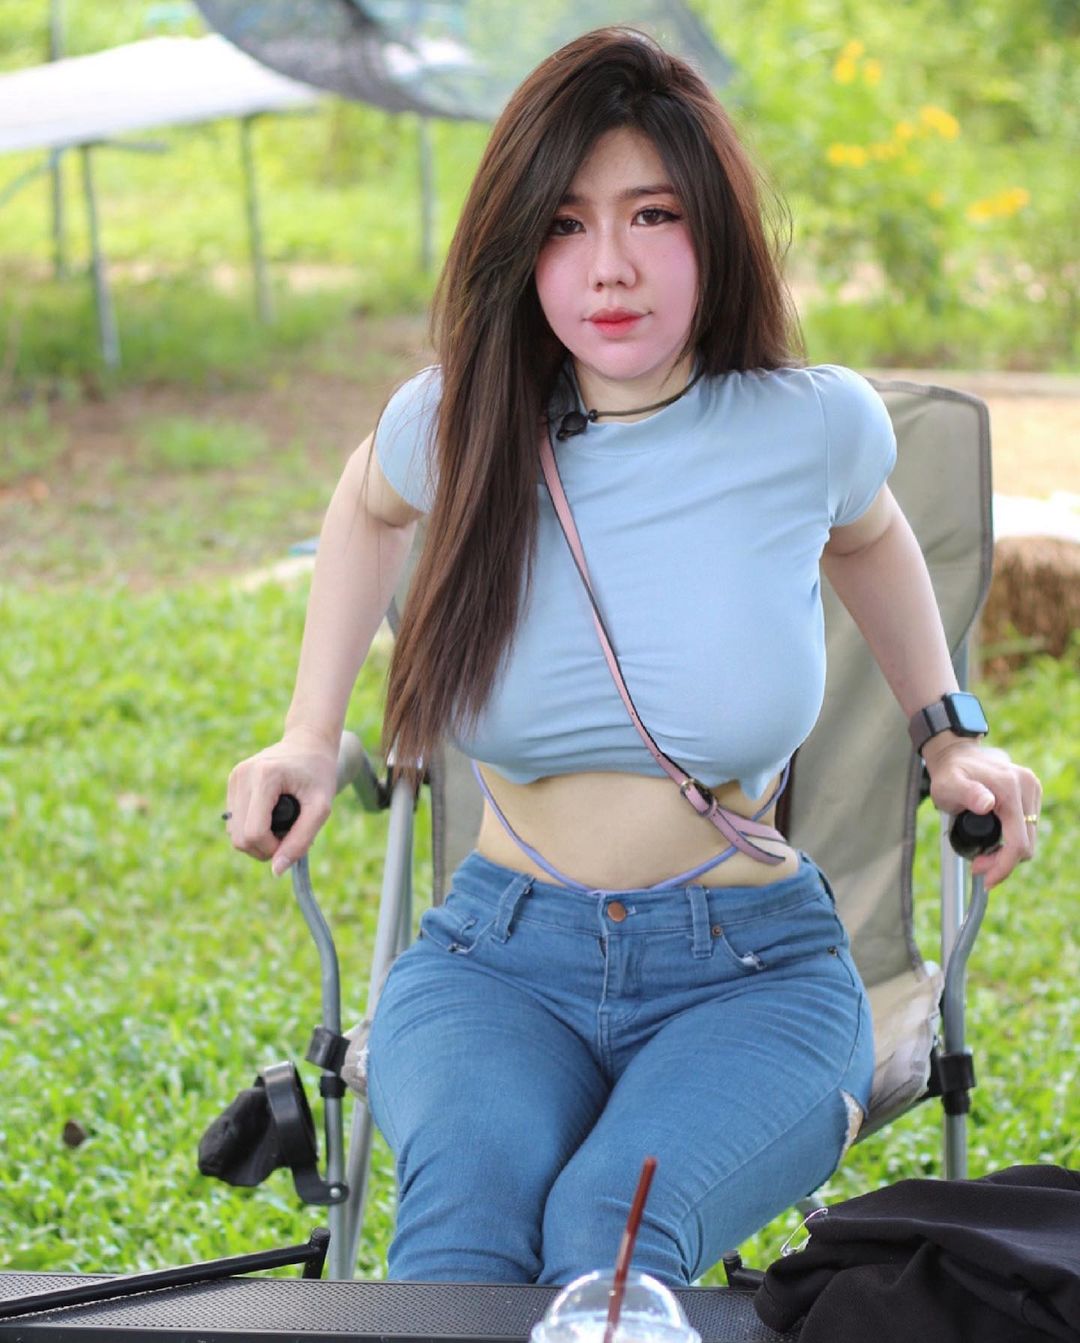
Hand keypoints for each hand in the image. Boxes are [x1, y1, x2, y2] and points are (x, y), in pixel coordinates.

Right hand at [225, 728, 338, 875]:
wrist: (309, 741)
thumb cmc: (319, 773)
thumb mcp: (321, 808)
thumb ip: (301, 840)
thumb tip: (276, 871)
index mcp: (264, 776)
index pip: (254, 833)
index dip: (272, 848)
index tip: (293, 840)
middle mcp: (243, 774)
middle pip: (239, 837)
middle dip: (264, 847)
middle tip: (290, 835)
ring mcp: (235, 776)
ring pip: (233, 832)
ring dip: (257, 839)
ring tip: (283, 825)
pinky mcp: (233, 779)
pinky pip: (235, 820)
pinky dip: (252, 826)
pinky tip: (272, 816)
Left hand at [921, 736, 1041, 887]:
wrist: (956, 755)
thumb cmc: (949, 772)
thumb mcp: (948, 784)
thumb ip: (966, 793)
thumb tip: (987, 803)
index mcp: (1010, 787)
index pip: (1018, 841)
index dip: (1003, 866)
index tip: (986, 880)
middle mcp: (1027, 787)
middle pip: (1026, 843)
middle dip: (1003, 862)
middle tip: (977, 866)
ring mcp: (1032, 789)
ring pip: (1029, 838)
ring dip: (1008, 853)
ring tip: (983, 856)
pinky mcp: (1031, 793)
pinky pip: (1027, 828)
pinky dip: (1012, 841)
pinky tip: (995, 842)